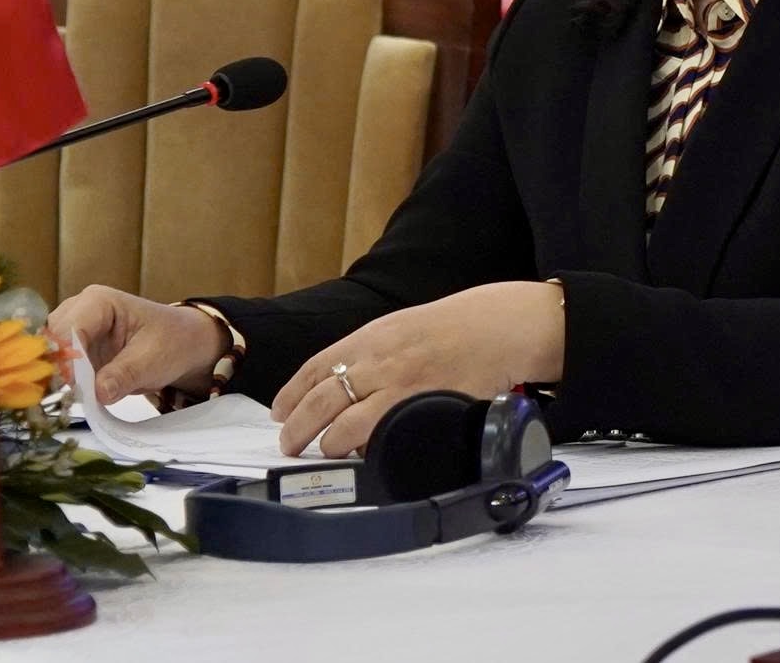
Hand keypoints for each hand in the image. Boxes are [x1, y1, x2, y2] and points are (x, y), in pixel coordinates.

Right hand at [46, 287, 227, 406]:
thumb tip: (98, 393)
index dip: (66, 359)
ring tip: (78, 397)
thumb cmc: (173, 341)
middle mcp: (77, 311)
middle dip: (59, 371)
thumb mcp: (154, 359)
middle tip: (74, 396)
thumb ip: (124, 375)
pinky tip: (77, 396)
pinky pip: (57, 369)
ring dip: (59, 380)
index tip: (74, 385)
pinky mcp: (73, 352)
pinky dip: (64, 384)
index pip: (67, 330)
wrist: (184, 344)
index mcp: (98, 301)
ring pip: (49, 358)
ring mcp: (72, 331)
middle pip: (50, 343)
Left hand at [270, 281, 564, 456]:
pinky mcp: (421, 409)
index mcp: (371, 337)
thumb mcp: (403, 326)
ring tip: (324, 451)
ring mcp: (399, 388)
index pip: (315, 367)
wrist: (501, 328)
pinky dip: (365, 448)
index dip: (289, 394)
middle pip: (320, 401)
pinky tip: (362, 452)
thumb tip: (336, 384)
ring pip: (343, 426)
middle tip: (289, 442)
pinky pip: (381, 437)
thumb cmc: (455, 328)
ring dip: (327, 443)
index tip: (279, 411)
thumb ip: (369, 351)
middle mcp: (379, 362)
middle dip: (296, 427)